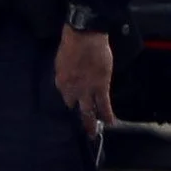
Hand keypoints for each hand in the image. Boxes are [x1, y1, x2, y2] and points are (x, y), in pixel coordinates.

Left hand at [53, 26, 115, 142]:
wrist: (84, 36)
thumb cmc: (71, 44)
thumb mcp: (61, 61)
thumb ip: (65, 74)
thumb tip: (68, 80)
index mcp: (60, 82)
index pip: (64, 97)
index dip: (69, 102)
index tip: (72, 108)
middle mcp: (71, 90)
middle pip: (74, 107)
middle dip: (77, 118)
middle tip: (80, 129)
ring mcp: (86, 89)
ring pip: (89, 110)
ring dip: (91, 123)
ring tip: (92, 134)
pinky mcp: (101, 86)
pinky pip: (104, 104)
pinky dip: (107, 114)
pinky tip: (110, 123)